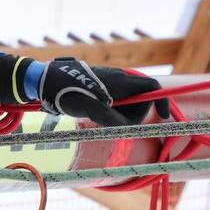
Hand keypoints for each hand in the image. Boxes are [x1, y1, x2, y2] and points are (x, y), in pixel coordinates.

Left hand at [38, 58, 169, 125]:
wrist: (45, 80)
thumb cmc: (65, 91)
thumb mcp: (88, 108)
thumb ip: (109, 118)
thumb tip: (127, 129)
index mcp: (120, 81)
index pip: (152, 87)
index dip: (162, 101)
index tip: (164, 118)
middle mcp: (119, 79)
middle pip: (141, 100)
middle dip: (132, 115)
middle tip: (110, 121)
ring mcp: (111, 83)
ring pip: (128, 104)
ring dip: (118, 115)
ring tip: (96, 115)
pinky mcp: (102, 88)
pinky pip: (116, 103)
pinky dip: (111, 112)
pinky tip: (94, 113)